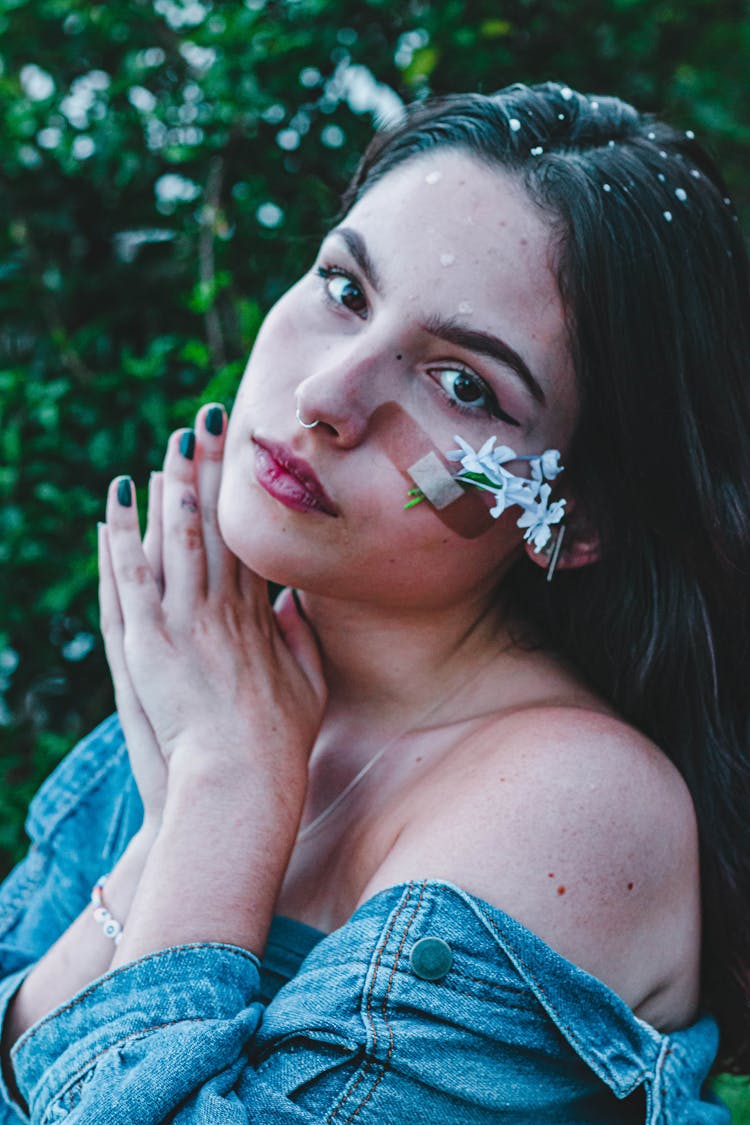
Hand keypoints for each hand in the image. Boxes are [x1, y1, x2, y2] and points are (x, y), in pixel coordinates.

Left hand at [99, 404, 326, 820]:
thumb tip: (297, 603)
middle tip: (212, 420)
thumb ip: (303, 640)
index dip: (245, 496)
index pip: (249, 541)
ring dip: (175, 487)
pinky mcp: (152, 643)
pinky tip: (118, 501)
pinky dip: (124, 537)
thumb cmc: (278, 746)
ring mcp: (187, 623)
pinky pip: (135, 578)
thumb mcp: (309, 688)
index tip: (247, 457)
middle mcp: (224, 611)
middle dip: (214, 470)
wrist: (242, 783)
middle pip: (220, 526)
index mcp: (258, 619)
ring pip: (180, 539)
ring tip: (173, 441)